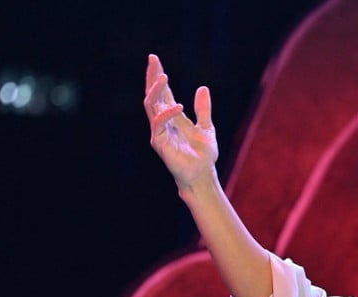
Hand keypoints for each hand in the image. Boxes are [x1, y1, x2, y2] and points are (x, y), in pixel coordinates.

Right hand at [144, 54, 217, 188]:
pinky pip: (159, 123)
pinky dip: (167, 113)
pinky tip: (178, 105)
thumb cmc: (203, 155)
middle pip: (153, 94)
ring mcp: (159, 131)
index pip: (162, 92)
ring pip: (151, 105)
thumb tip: (203, 88)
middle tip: (153, 60)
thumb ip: (203, 109)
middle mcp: (163, 121)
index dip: (158, 76)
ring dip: (156, 90)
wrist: (203, 174)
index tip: (155, 59)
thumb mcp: (206, 127)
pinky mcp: (159, 142)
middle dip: (152, 77)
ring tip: (163, 77)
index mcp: (172, 116)